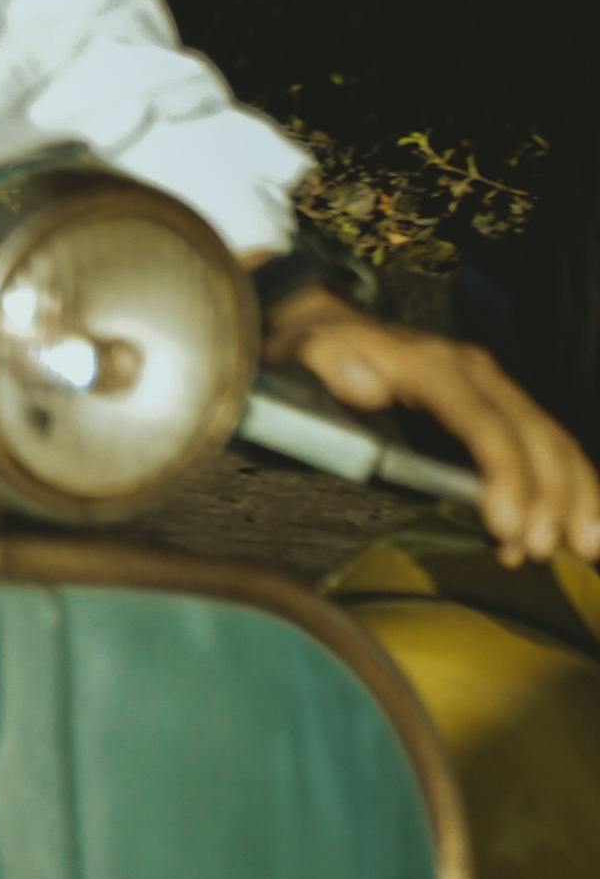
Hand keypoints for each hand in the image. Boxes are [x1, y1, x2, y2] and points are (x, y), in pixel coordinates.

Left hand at [276, 295, 599, 562]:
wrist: (325, 326)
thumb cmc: (313, 349)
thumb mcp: (306, 349)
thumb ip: (329, 364)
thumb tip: (365, 385)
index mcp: (433, 366)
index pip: (483, 422)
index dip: (505, 474)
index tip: (508, 526)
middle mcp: (476, 373)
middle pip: (533, 436)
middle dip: (549, 497)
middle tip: (542, 551)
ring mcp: (493, 389)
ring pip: (552, 442)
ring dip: (573, 497)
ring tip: (582, 550)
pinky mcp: (499, 408)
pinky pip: (546, 448)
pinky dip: (566, 490)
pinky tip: (564, 532)